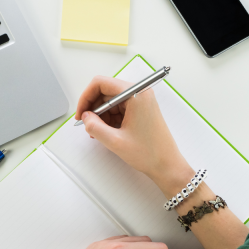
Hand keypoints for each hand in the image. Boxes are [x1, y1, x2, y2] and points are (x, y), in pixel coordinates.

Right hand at [76, 76, 192, 197]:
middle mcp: (139, 93)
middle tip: (87, 125)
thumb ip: (95, 127)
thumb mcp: (115, 141)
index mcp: (136, 94)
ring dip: (101, 115)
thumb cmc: (149, 154)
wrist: (167, 166)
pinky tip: (106, 132)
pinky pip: (119, 109)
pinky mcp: (141, 110)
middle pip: (105, 91)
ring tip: (98, 133)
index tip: (81, 114)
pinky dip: (109, 119)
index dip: (86, 97)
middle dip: (93, 108)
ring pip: (111, 101)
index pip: (101, 83)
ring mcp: (141, 101)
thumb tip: (85, 117)